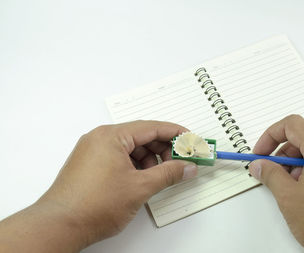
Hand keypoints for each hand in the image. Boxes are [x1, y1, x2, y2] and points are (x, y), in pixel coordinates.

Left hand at [0, 121, 196, 252]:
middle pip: (141, 136)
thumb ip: (168, 173)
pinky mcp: (90, 164)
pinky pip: (119, 157)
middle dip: (163, 148)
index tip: (190, 139)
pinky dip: (135, 165)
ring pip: (130, 148)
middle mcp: (100, 138)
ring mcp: (93, 151)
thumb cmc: (93, 205)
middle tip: (180, 161)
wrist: (60, 226)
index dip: (175, 133)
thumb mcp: (140, 187)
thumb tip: (186, 167)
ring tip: (161, 175)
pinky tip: (143, 179)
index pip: (151, 127)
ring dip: (149, 159)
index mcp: (111, 136)